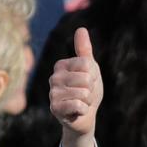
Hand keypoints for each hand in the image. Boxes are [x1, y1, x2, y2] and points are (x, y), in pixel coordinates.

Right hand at [49, 27, 101, 146]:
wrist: (84, 117)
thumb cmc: (87, 91)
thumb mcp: (91, 70)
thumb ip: (85, 50)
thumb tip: (81, 29)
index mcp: (62, 65)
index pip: (87, 64)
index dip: (94, 76)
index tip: (89, 82)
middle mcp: (54, 77)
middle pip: (86, 79)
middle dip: (92, 90)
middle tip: (85, 95)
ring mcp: (53, 93)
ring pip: (83, 93)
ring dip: (88, 101)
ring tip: (82, 103)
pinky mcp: (55, 108)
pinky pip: (78, 105)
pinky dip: (83, 110)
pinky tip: (77, 111)